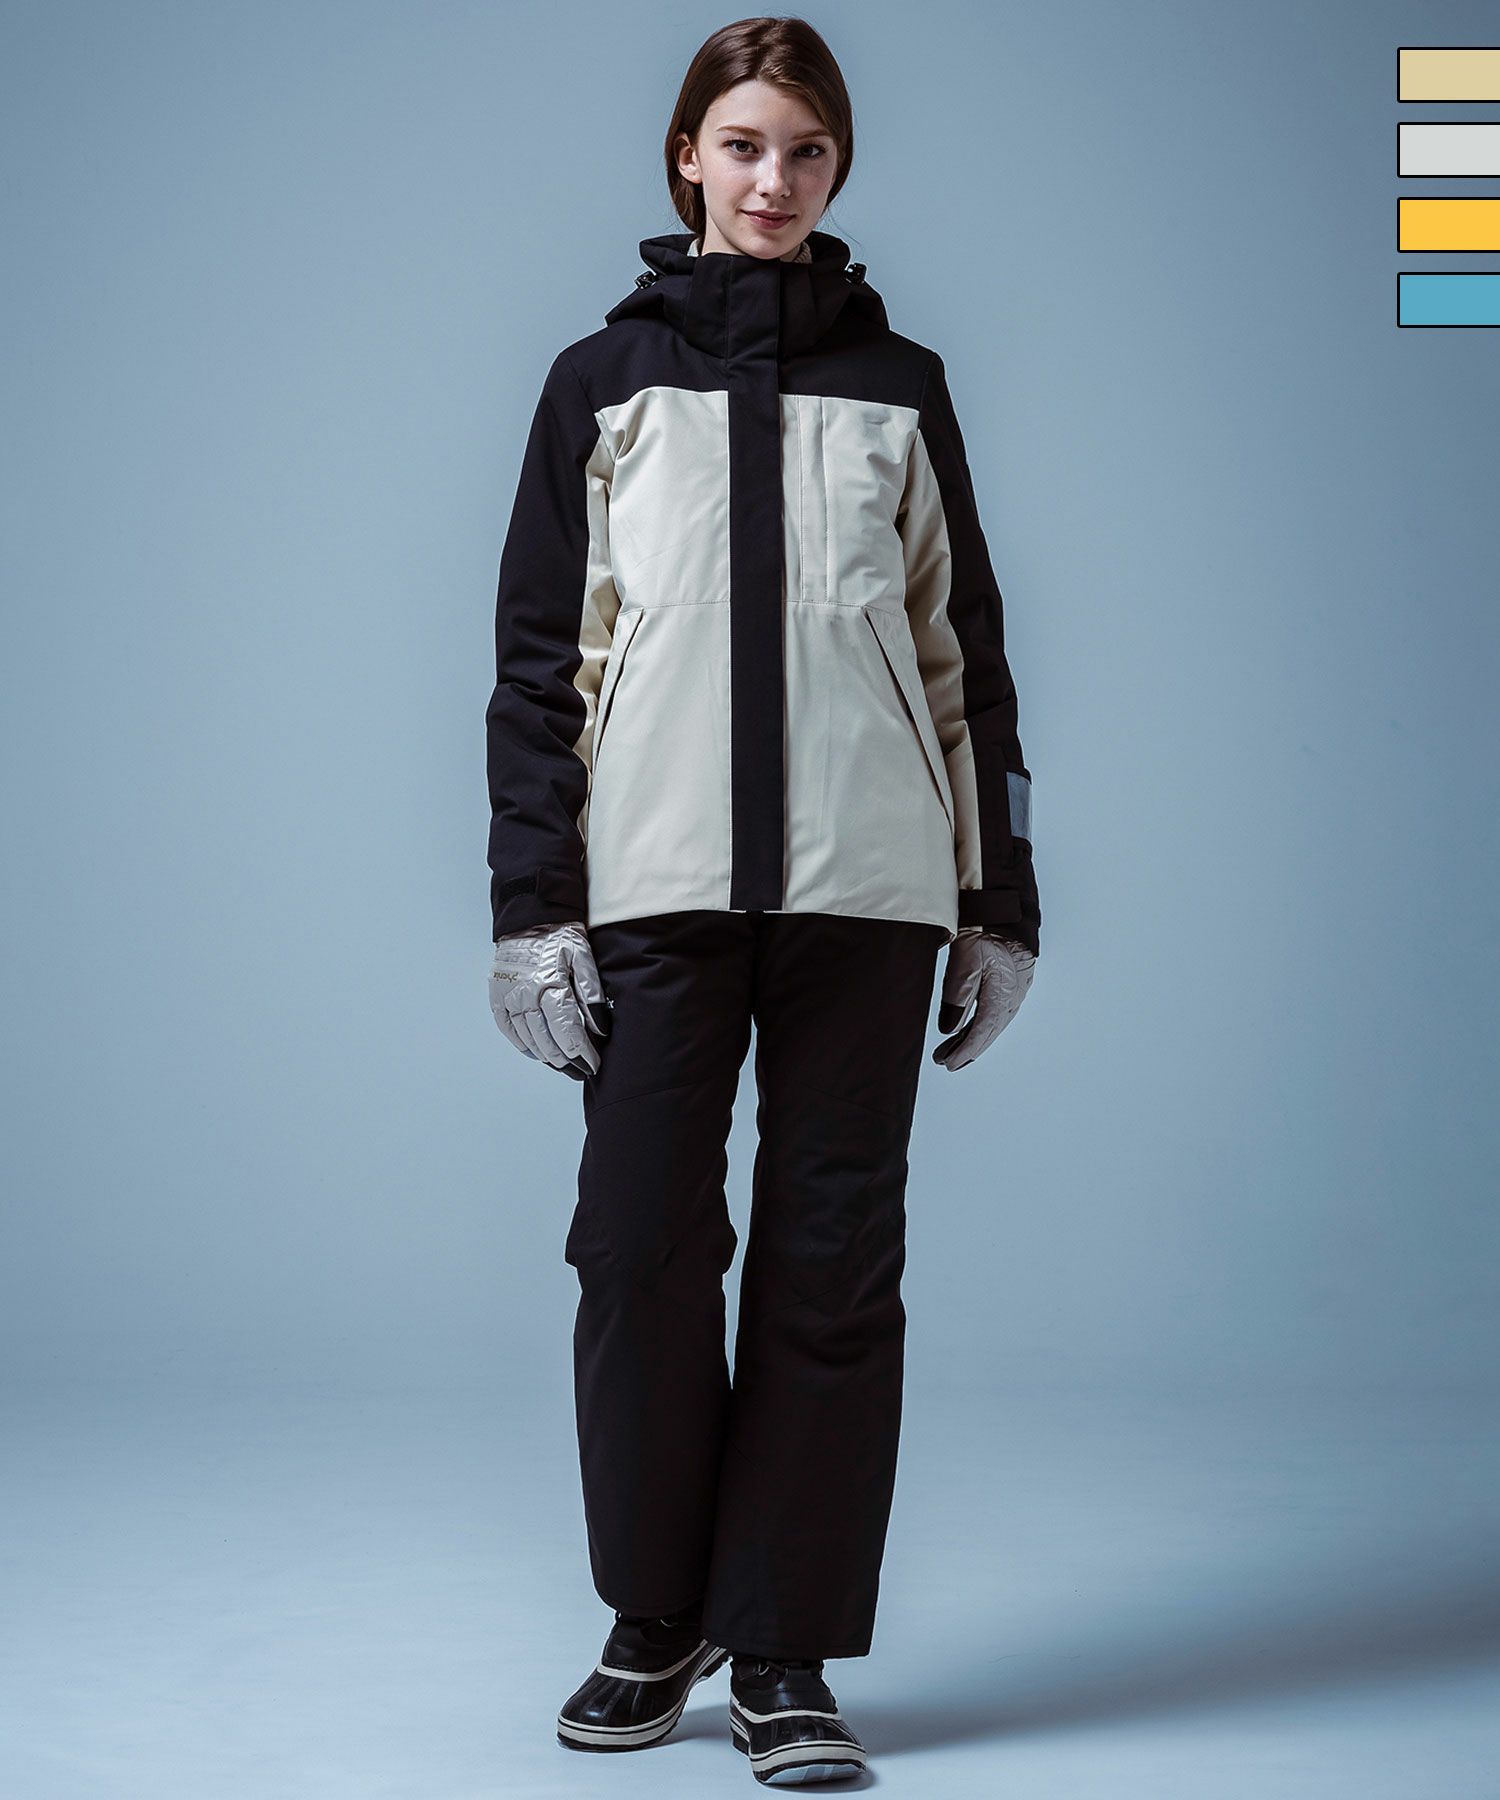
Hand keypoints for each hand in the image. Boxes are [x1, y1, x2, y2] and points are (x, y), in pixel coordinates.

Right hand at [489, 920, 610, 1079]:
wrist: (529, 918)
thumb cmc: (560, 936)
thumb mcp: (584, 958)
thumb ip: (592, 994)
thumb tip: (599, 1029)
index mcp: (549, 984)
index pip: (568, 1030)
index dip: (582, 1052)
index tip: (593, 1064)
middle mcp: (525, 994)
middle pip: (547, 1041)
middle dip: (567, 1060)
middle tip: (581, 1071)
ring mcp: (508, 997)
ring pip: (528, 1039)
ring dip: (547, 1057)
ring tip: (564, 1066)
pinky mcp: (497, 997)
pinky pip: (508, 1030)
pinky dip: (523, 1045)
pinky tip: (537, 1053)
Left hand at [932, 929, 1035, 1071]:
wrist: (1004, 909)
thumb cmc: (984, 931)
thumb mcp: (965, 962)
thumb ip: (957, 997)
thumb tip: (949, 1028)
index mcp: (1003, 994)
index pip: (982, 1031)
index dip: (965, 1051)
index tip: (948, 1064)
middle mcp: (1013, 996)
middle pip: (988, 1031)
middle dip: (966, 1049)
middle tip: (945, 1061)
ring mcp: (1015, 989)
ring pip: (992, 1022)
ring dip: (972, 1037)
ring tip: (950, 1049)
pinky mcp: (1012, 982)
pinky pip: (996, 1010)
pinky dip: (981, 1023)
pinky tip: (969, 1028)